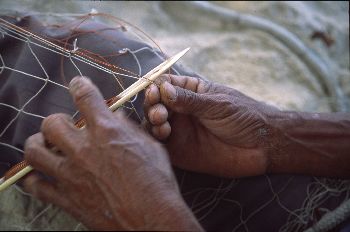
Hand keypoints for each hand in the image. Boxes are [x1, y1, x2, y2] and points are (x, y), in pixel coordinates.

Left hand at [23, 76, 201, 229]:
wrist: (153, 218)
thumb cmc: (157, 181)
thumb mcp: (151, 147)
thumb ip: (130, 129)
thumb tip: (116, 118)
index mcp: (107, 131)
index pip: (84, 96)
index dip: (79, 85)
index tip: (77, 85)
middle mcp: (84, 148)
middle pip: (51, 123)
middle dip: (57, 122)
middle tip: (65, 128)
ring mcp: (71, 174)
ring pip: (35, 151)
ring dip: (38, 145)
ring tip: (47, 147)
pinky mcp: (66, 198)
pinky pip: (36, 186)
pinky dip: (35, 179)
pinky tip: (41, 176)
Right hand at [144, 75, 276, 176]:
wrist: (262, 145)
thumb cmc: (244, 116)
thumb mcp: (217, 104)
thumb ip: (189, 100)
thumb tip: (163, 89)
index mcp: (190, 92)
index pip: (164, 84)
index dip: (155, 87)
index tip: (155, 92)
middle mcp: (180, 110)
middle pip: (155, 104)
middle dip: (152, 106)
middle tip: (160, 113)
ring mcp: (179, 130)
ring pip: (154, 124)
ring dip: (152, 122)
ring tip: (162, 124)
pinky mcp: (180, 150)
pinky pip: (161, 144)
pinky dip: (155, 139)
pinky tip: (162, 136)